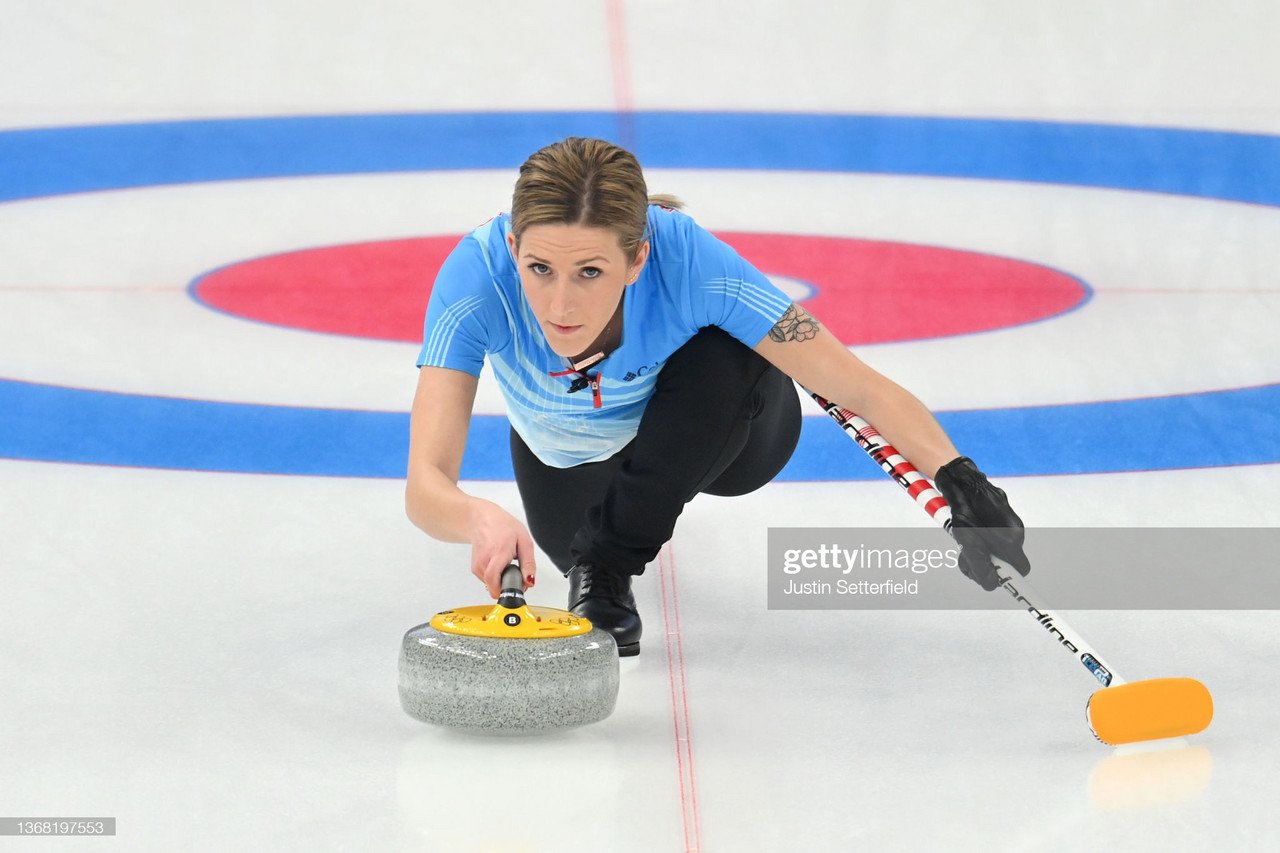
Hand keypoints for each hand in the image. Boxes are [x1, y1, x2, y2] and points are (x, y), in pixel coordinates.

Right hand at [467, 498, 537, 596]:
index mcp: (498, 553)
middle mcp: (483, 562)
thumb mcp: (524, 541)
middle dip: (508, 585)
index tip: (518, 587)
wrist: (482, 519)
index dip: (507, 590)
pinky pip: (488, 581)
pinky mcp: (474, 569)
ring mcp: (477, 566)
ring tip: (506, 563)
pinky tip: (498, 563)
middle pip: (495, 587)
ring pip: (492, 585)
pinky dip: (496, 576)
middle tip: (516, 571)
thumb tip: (530, 582)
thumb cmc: (503, 526)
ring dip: (502, 580)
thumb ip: (528, 564)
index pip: (494, 582)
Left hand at [933, 456, 1030, 590]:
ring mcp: (1010, 528)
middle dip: (986, 566)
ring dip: (980, 555)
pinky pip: (995, 542)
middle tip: (966, 559)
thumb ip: (979, 563)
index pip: (1021, 569)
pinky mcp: (1002, 524)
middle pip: (1006, 564)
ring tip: (963, 545)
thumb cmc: (966, 510)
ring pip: (998, 553)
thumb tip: (991, 585)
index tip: (996, 581)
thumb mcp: (968, 540)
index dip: (1010, 578)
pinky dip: (981, 544)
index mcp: (1012, 539)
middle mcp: (1016, 534)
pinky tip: (968, 536)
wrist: (964, 484)